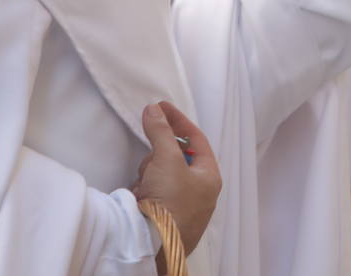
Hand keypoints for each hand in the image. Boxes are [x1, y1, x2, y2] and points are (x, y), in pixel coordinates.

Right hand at [133, 102, 221, 254]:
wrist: (153, 244)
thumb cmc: (171, 199)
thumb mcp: (167, 159)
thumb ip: (161, 131)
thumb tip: (153, 109)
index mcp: (210, 177)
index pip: (196, 139)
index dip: (178, 120)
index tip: (160, 107)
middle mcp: (200, 192)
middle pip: (175, 157)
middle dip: (159, 155)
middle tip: (151, 163)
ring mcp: (183, 207)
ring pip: (161, 174)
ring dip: (150, 174)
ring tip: (146, 186)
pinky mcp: (165, 218)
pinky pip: (152, 193)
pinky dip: (145, 191)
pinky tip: (141, 198)